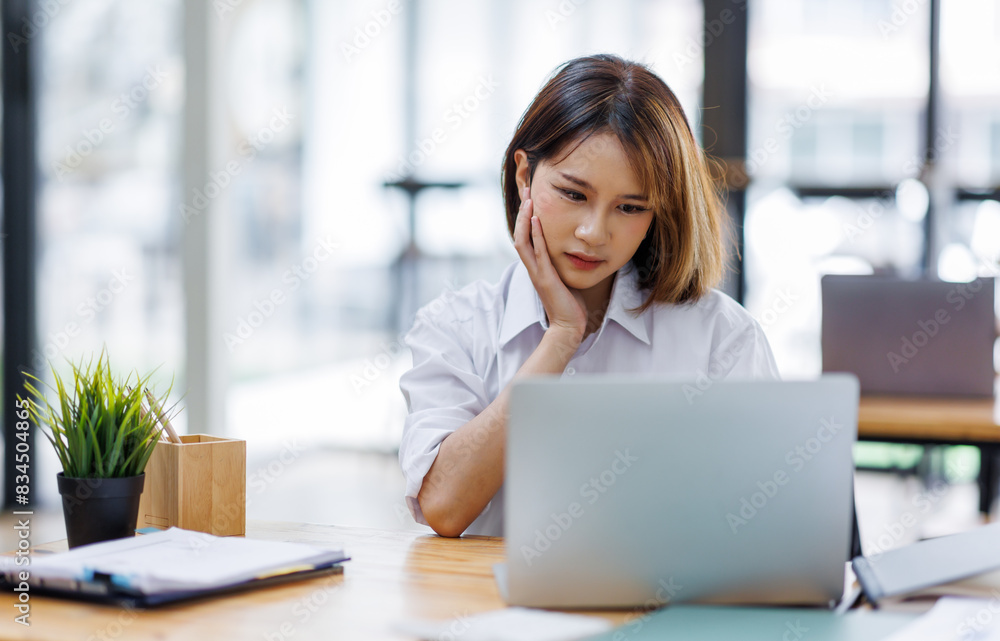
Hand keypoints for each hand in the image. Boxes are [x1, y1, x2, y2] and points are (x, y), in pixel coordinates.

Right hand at [512, 186, 587, 345]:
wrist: (569, 327)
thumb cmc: (570, 305)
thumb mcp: (566, 277)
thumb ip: (563, 263)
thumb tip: (573, 249)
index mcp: (537, 266)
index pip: (526, 236)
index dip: (527, 217)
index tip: (532, 198)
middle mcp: (533, 267)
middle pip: (520, 233)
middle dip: (523, 212)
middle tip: (527, 191)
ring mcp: (536, 272)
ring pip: (523, 240)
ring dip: (526, 218)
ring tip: (529, 199)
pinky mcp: (544, 278)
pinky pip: (537, 252)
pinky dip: (536, 234)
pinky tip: (538, 219)